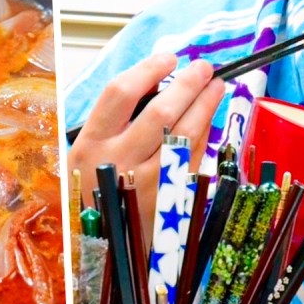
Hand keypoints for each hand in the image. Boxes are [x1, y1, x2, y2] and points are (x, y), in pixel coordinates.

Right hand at [69, 53, 223, 221]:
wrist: (96, 245)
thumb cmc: (92, 190)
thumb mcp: (87, 152)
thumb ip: (114, 121)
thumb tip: (155, 83)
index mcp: (91, 143)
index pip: (121, 94)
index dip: (148, 69)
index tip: (168, 58)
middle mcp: (118, 162)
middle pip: (160, 111)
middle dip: (188, 84)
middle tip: (204, 68)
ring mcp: (146, 183)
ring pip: (184, 135)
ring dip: (206, 107)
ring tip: (216, 87)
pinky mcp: (169, 199)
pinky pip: (192, 159)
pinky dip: (204, 136)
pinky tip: (208, 120)